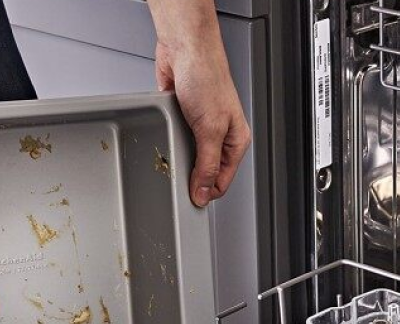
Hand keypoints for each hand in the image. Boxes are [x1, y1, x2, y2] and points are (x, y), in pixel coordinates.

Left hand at [155, 38, 250, 206]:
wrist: (186, 48)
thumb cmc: (207, 76)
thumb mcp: (210, 130)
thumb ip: (207, 165)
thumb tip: (204, 193)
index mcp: (236, 140)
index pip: (223, 180)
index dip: (206, 192)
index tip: (191, 199)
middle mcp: (220, 135)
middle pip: (205, 171)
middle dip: (190, 177)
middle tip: (176, 179)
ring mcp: (200, 127)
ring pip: (188, 156)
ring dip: (177, 159)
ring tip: (169, 156)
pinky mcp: (182, 117)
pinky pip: (174, 139)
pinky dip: (167, 141)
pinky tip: (164, 136)